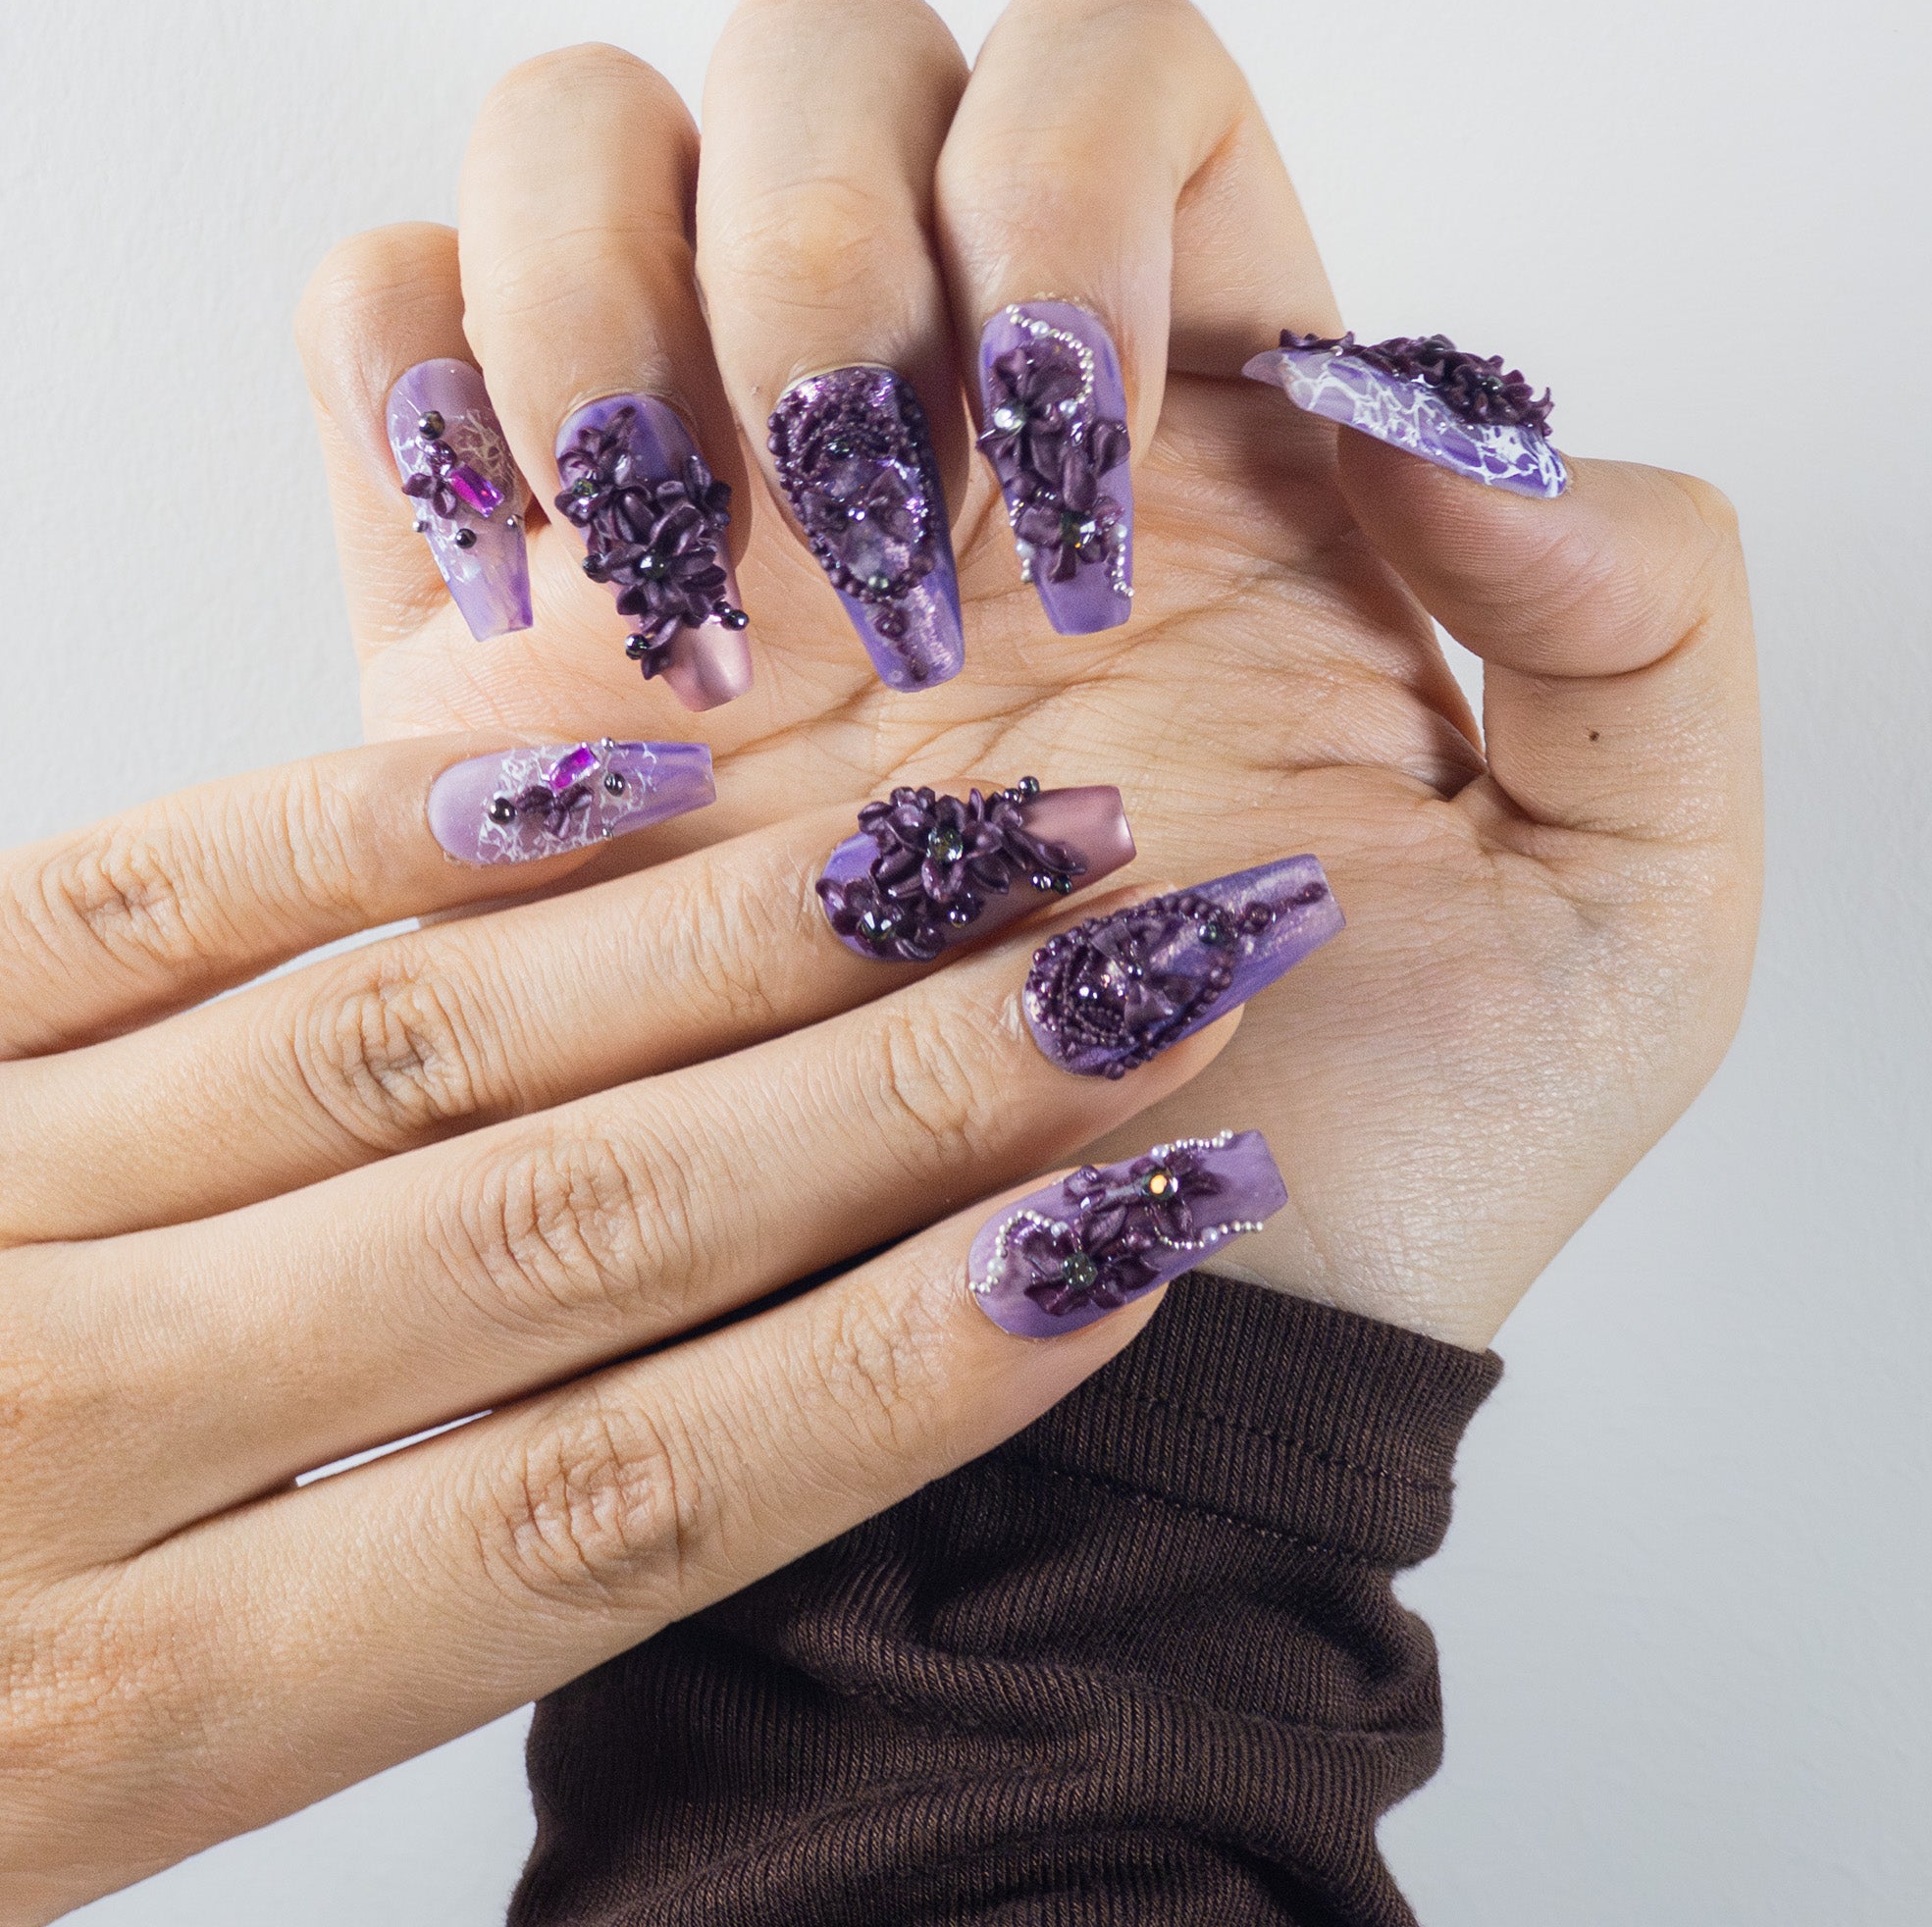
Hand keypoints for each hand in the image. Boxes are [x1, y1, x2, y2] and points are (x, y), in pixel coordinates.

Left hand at [0, 740, 1241, 1915]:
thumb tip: (698, 1424)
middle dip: (911, 1100)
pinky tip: (618, 786)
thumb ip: (352, 1621)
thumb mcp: (69, 1811)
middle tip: (1151, 970)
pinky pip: (141, 897)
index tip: (1142, 1225)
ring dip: (733, 944)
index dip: (910, 1368)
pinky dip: (392, 838)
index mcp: (92, 1740)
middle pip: (575, 1242)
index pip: (612, 1509)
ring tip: (975, 850)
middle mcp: (24, 1452)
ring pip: (417, 1051)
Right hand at [297, 0, 1759, 1349]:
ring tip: (683, 623)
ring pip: (583, 147)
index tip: (1076, 496)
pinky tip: (519, 600)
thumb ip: (1637, 606)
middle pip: (820, 55)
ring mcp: (720, 515)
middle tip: (876, 580)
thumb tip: (1411, 395)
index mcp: (1201, 442)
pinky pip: (382, 319)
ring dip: (602, 312)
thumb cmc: (1369, 1167)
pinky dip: (417, 378)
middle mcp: (949, 437)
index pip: (1104, 74)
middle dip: (819, 266)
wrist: (1127, 1376)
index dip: (1066, 191)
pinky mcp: (514, 633)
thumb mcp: (1621, 906)